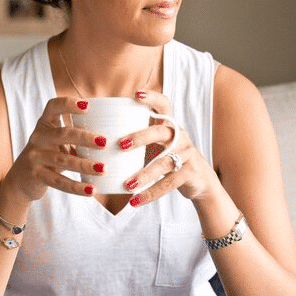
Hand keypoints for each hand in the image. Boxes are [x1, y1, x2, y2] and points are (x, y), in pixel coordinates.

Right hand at [5, 97, 104, 201]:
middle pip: (62, 134)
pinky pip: (59, 181)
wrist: (20, 180)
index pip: (53, 107)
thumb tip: (110, 135)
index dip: (69, 104)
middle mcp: (38, 138)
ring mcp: (35, 157)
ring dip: (85, 165)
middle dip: (85, 138)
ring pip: (63, 160)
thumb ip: (73, 135)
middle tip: (104, 142)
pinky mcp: (36, 175)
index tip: (88, 106)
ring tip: (103, 169)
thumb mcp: (54, 141)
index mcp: (45, 125)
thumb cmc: (47, 155)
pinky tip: (91, 189)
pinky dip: (76, 187)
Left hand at [122, 90, 217, 205]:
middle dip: (141, 137)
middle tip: (121, 145)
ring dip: (144, 174)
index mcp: (169, 125)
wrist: (199, 181)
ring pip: (165, 162)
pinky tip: (135, 201)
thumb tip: (96, 138)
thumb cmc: (168, 158)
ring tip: (127, 184)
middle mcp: (181, 136)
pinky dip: (151, 193)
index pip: (164, 104)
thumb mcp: (156, 145)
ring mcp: (188, 154)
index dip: (152, 98)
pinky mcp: (190, 173)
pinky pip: (169, 183)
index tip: (136, 94)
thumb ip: (136, 138)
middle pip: (161, 132)